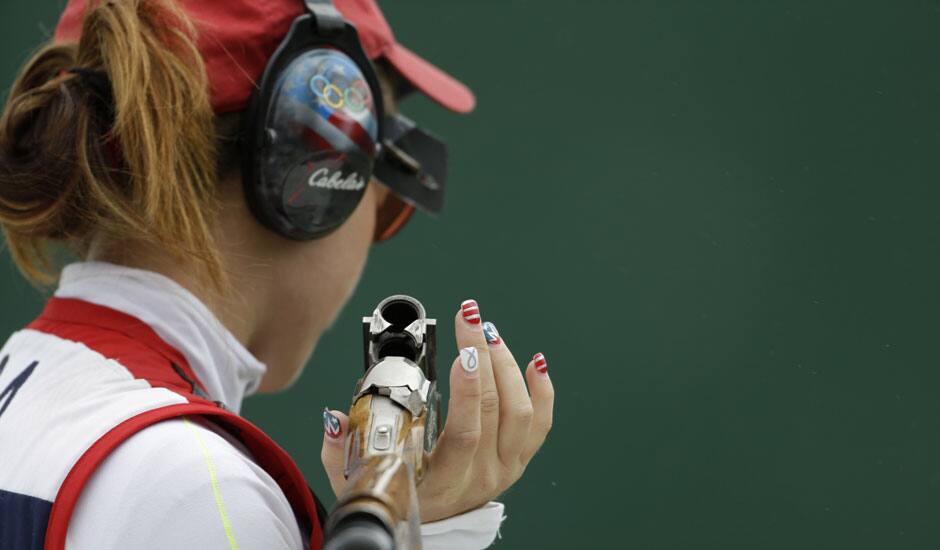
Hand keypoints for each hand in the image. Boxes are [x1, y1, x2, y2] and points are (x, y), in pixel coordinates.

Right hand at [321, 299, 554, 521]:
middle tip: (468, 319)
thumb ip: (340, 452)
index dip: (469, 392)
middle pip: (494, 410)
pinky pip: (541, 424)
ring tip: (487, 332)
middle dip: (482, 356)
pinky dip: (542, 390)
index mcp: (443, 484)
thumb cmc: (394, 501)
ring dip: (506, 365)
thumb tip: (335, 416)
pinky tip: (534, 360)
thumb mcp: (360, 484)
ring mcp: (505, 468)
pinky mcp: (519, 459)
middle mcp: (480, 476)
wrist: (429, 530)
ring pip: (520, 411)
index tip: (462, 353)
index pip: (465, 434)